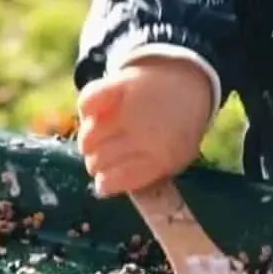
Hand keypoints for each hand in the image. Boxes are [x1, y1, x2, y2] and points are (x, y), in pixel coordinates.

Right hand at [77, 56, 213, 197]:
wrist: (186, 84)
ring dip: (87, 141)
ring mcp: (132, 108)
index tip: (103, 182)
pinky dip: (86, 109)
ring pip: (88, 137)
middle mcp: (148, 134)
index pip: (120, 178)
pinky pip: (86, 103)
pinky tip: (96, 114)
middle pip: (99, 160)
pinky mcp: (119, 85)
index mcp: (165, 156)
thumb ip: (142, 176)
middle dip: (95, 164)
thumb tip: (102, 189)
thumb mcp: (172, 158)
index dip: (106, 183)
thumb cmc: (175, 130)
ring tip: (98, 139)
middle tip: (100, 159)